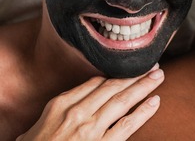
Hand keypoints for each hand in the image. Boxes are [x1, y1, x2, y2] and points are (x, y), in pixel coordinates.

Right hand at [17, 64, 163, 140]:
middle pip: (112, 87)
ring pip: (123, 100)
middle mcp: (77, 113)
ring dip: (144, 86)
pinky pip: (127, 124)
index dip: (114, 75)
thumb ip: (52, 117)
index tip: (128, 69)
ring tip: (158, 77)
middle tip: (152, 66)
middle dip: (134, 75)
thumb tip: (62, 111)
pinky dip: (144, 112)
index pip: (93, 83)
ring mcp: (90, 129)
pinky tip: (155, 102)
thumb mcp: (33, 131)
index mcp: (60, 105)